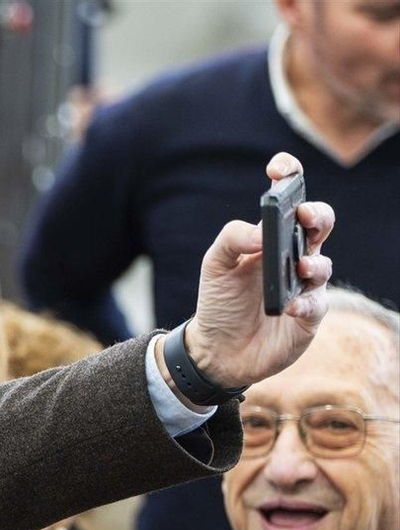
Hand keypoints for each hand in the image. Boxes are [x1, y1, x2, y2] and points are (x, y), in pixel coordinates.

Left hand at [185, 152, 334, 389]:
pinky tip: (291, 306)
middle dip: (318, 214)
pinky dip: (306, 304)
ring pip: (324, 264)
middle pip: (320, 224)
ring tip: (300, 265)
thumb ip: (233, 239)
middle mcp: (295, 255)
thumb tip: (263, 230)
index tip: (279, 169)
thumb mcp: (215, 265)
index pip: (288, 198)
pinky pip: (317, 305)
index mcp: (272, 236)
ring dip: (315, 262)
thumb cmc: (220, 301)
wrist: (217, 350)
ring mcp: (305, 285)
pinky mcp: (309, 316)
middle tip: (304, 214)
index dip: (289, 177)